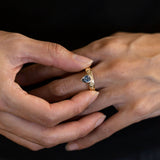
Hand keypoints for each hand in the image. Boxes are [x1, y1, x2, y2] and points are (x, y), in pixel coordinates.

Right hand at [0, 30, 105, 150]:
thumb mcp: (19, 45)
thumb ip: (53, 53)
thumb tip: (83, 62)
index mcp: (4, 98)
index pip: (49, 115)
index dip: (75, 106)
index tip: (92, 94)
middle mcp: (0, 117)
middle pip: (46, 137)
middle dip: (77, 129)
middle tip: (98, 118)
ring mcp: (1, 122)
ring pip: (38, 140)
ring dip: (66, 134)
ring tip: (86, 121)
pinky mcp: (3, 120)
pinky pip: (29, 136)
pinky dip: (50, 133)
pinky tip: (63, 121)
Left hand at [18, 32, 159, 149]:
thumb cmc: (147, 48)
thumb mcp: (117, 41)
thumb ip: (93, 52)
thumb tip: (72, 60)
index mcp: (105, 50)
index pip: (65, 63)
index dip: (43, 71)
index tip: (28, 78)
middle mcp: (112, 70)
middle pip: (68, 86)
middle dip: (44, 94)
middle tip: (26, 100)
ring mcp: (124, 92)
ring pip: (83, 109)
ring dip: (61, 116)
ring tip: (43, 122)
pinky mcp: (137, 110)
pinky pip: (107, 128)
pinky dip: (87, 138)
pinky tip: (72, 143)